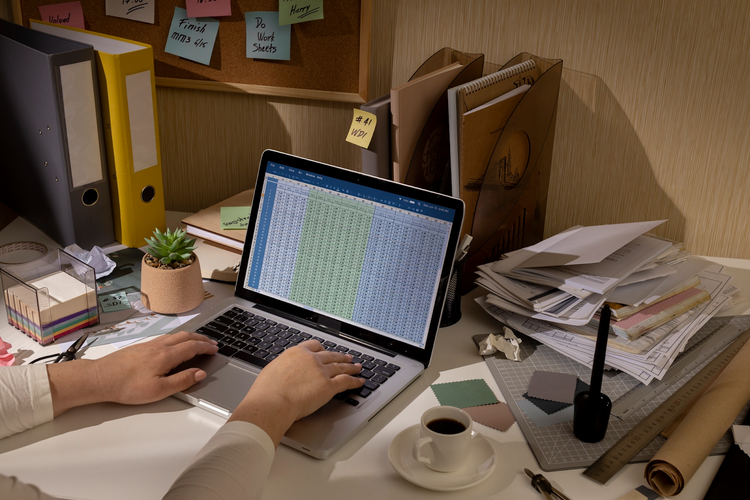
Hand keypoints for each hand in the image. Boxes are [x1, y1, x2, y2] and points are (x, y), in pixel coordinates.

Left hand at [47, 331, 217, 415]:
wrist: (100, 378)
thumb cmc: (127, 386)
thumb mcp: (159, 390)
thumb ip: (182, 381)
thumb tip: (200, 373)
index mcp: (166, 356)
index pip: (192, 347)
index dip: (206, 347)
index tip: (215, 349)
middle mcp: (159, 346)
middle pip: (185, 336)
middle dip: (201, 338)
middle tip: (211, 342)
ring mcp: (149, 344)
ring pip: (175, 335)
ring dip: (190, 336)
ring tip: (198, 341)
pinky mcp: (141, 347)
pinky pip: (166, 337)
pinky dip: (178, 338)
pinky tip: (175, 343)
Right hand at [228, 340, 363, 445]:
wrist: (272, 402)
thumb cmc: (267, 391)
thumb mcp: (273, 370)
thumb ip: (284, 367)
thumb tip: (284, 371)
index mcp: (297, 353)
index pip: (314, 346)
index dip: (323, 349)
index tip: (326, 351)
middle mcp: (311, 359)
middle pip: (331, 355)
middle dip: (341, 357)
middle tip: (347, 358)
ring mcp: (321, 372)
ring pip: (341, 367)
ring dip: (351, 367)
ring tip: (357, 367)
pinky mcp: (329, 386)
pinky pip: (346, 381)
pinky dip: (355, 381)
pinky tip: (359, 382)